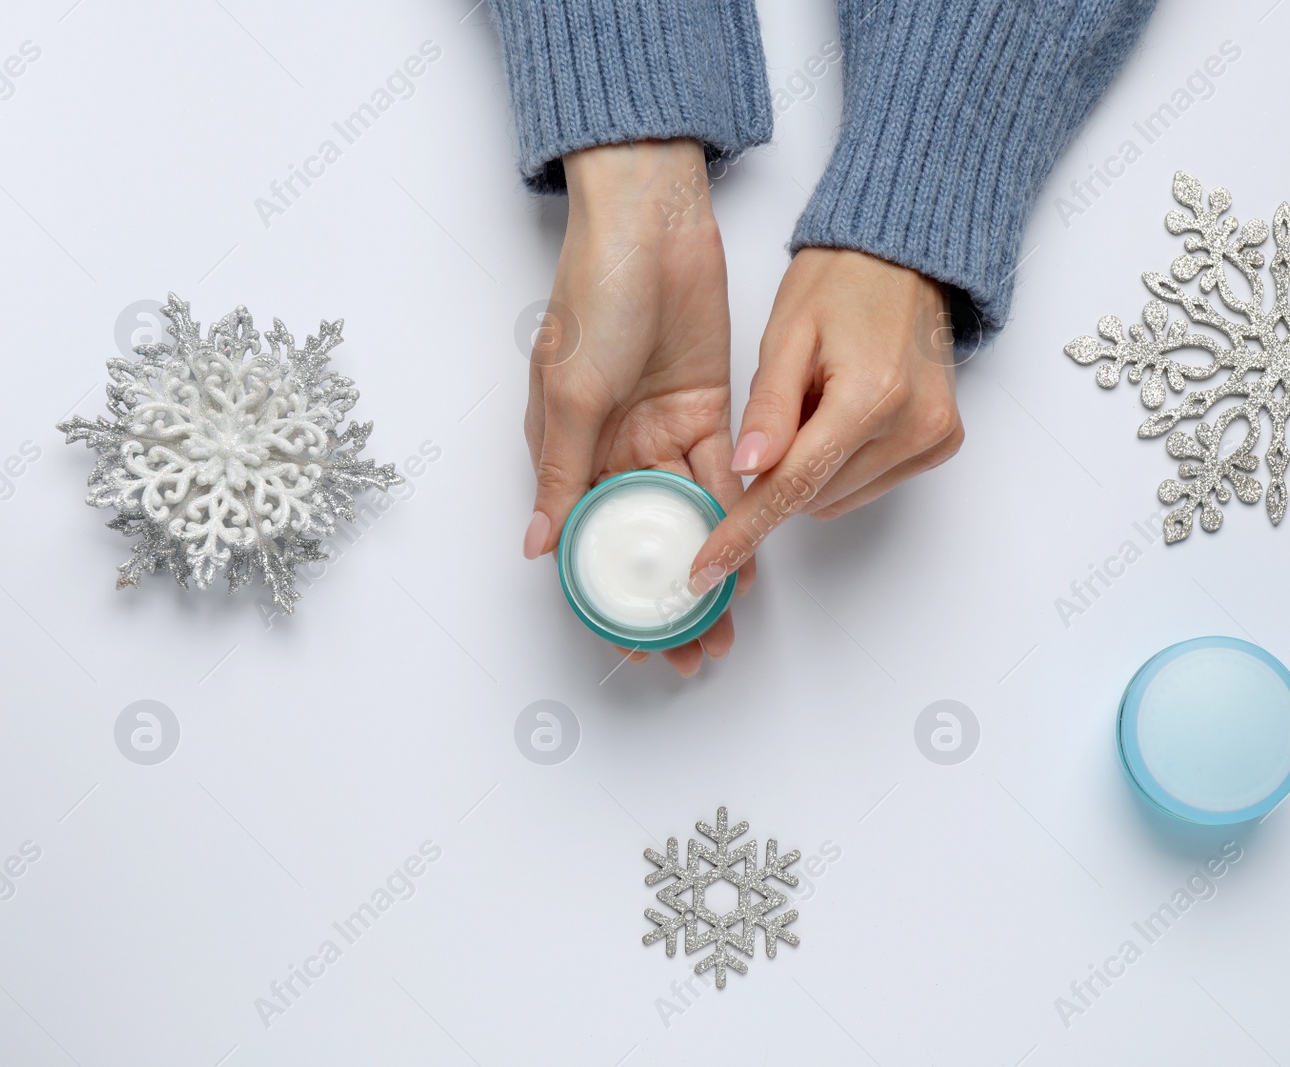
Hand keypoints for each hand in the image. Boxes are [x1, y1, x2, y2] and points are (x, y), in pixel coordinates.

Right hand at [521, 139, 751, 676]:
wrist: (653, 223)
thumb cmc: (595, 295)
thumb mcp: (569, 390)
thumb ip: (561, 470)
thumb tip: (538, 546)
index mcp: (566, 448)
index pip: (582, 541)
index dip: (603, 597)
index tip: (628, 648)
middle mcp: (615, 449)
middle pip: (641, 542)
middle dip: (665, 600)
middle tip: (692, 653)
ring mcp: (664, 433)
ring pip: (688, 519)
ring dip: (708, 570)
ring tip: (725, 626)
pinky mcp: (712, 412)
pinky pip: (725, 479)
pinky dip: (738, 519)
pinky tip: (751, 561)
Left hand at [689, 248, 963, 592]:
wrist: (905, 257)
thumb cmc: (842, 282)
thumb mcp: (785, 335)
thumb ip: (767, 408)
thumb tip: (748, 472)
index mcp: (871, 395)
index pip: (793, 485)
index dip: (744, 529)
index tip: (708, 566)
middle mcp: (913, 425)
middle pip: (813, 495)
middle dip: (778, 472)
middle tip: (781, 411)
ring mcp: (934, 438)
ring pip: (837, 498)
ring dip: (811, 468)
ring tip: (818, 403)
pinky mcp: (942, 443)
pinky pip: (868, 485)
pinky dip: (842, 464)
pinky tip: (845, 414)